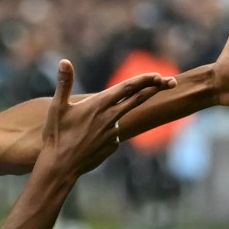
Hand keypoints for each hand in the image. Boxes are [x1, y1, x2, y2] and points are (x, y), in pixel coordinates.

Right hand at [37, 59, 172, 179]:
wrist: (60, 167)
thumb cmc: (56, 136)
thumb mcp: (57, 107)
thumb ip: (64, 84)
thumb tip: (64, 61)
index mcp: (99, 105)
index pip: (128, 88)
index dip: (145, 79)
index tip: (158, 75)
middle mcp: (111, 118)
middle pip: (138, 99)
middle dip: (156, 89)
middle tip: (172, 82)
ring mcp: (113, 134)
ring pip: (119, 118)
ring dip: (110, 117)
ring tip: (81, 131)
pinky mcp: (112, 146)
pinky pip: (112, 135)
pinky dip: (104, 133)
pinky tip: (86, 142)